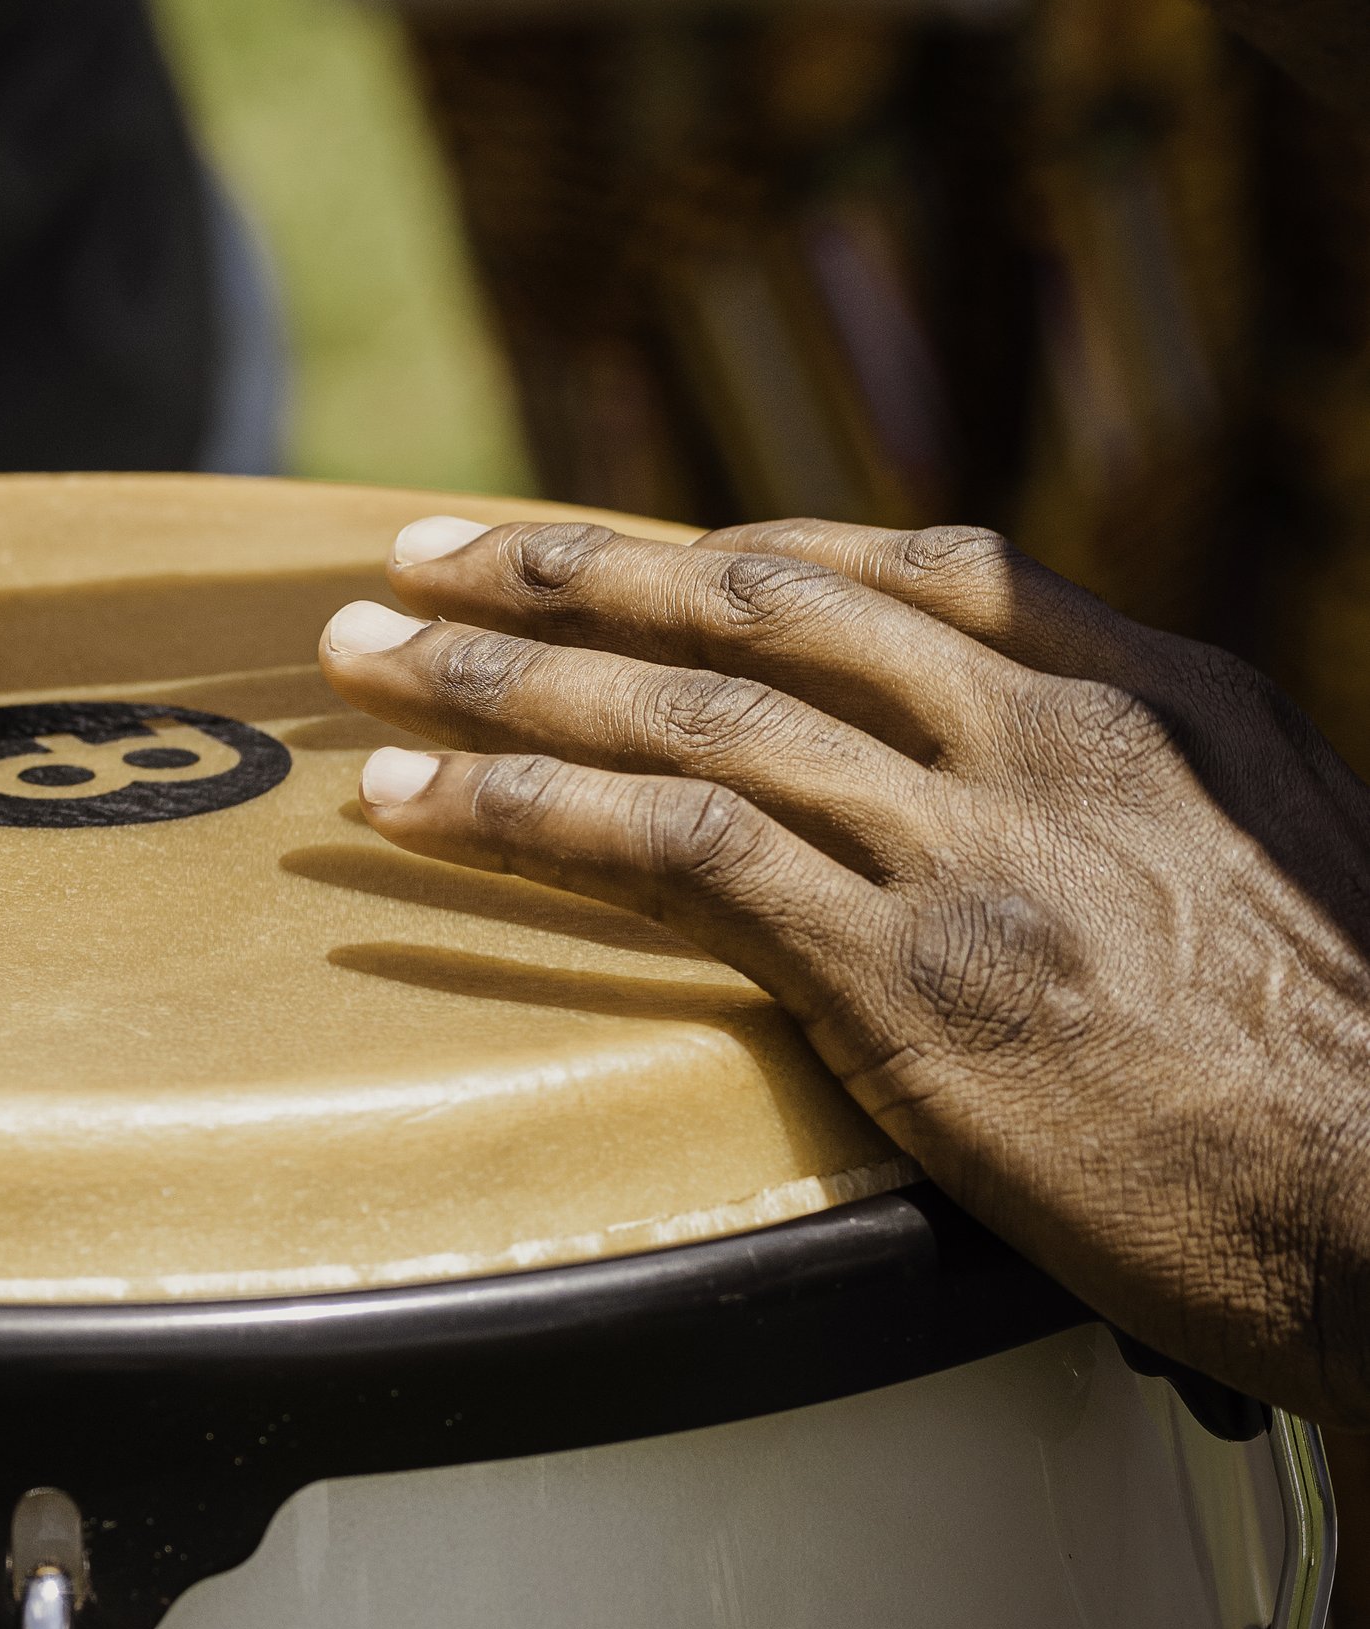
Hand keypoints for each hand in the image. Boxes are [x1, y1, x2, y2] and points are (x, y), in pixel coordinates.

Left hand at [315, 513, 1369, 1423]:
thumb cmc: (1365, 1078)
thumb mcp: (1289, 864)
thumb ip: (1146, 794)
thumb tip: (1020, 783)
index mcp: (1154, 692)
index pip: (902, 568)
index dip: (726, 550)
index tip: (610, 550)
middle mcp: (1050, 736)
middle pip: (752, 606)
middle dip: (562, 573)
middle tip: (415, 557)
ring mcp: (972, 848)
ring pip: (682, 714)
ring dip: (497, 678)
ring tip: (358, 660)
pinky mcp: (906, 978)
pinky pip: (672, 855)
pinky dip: (525, 816)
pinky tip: (418, 806)